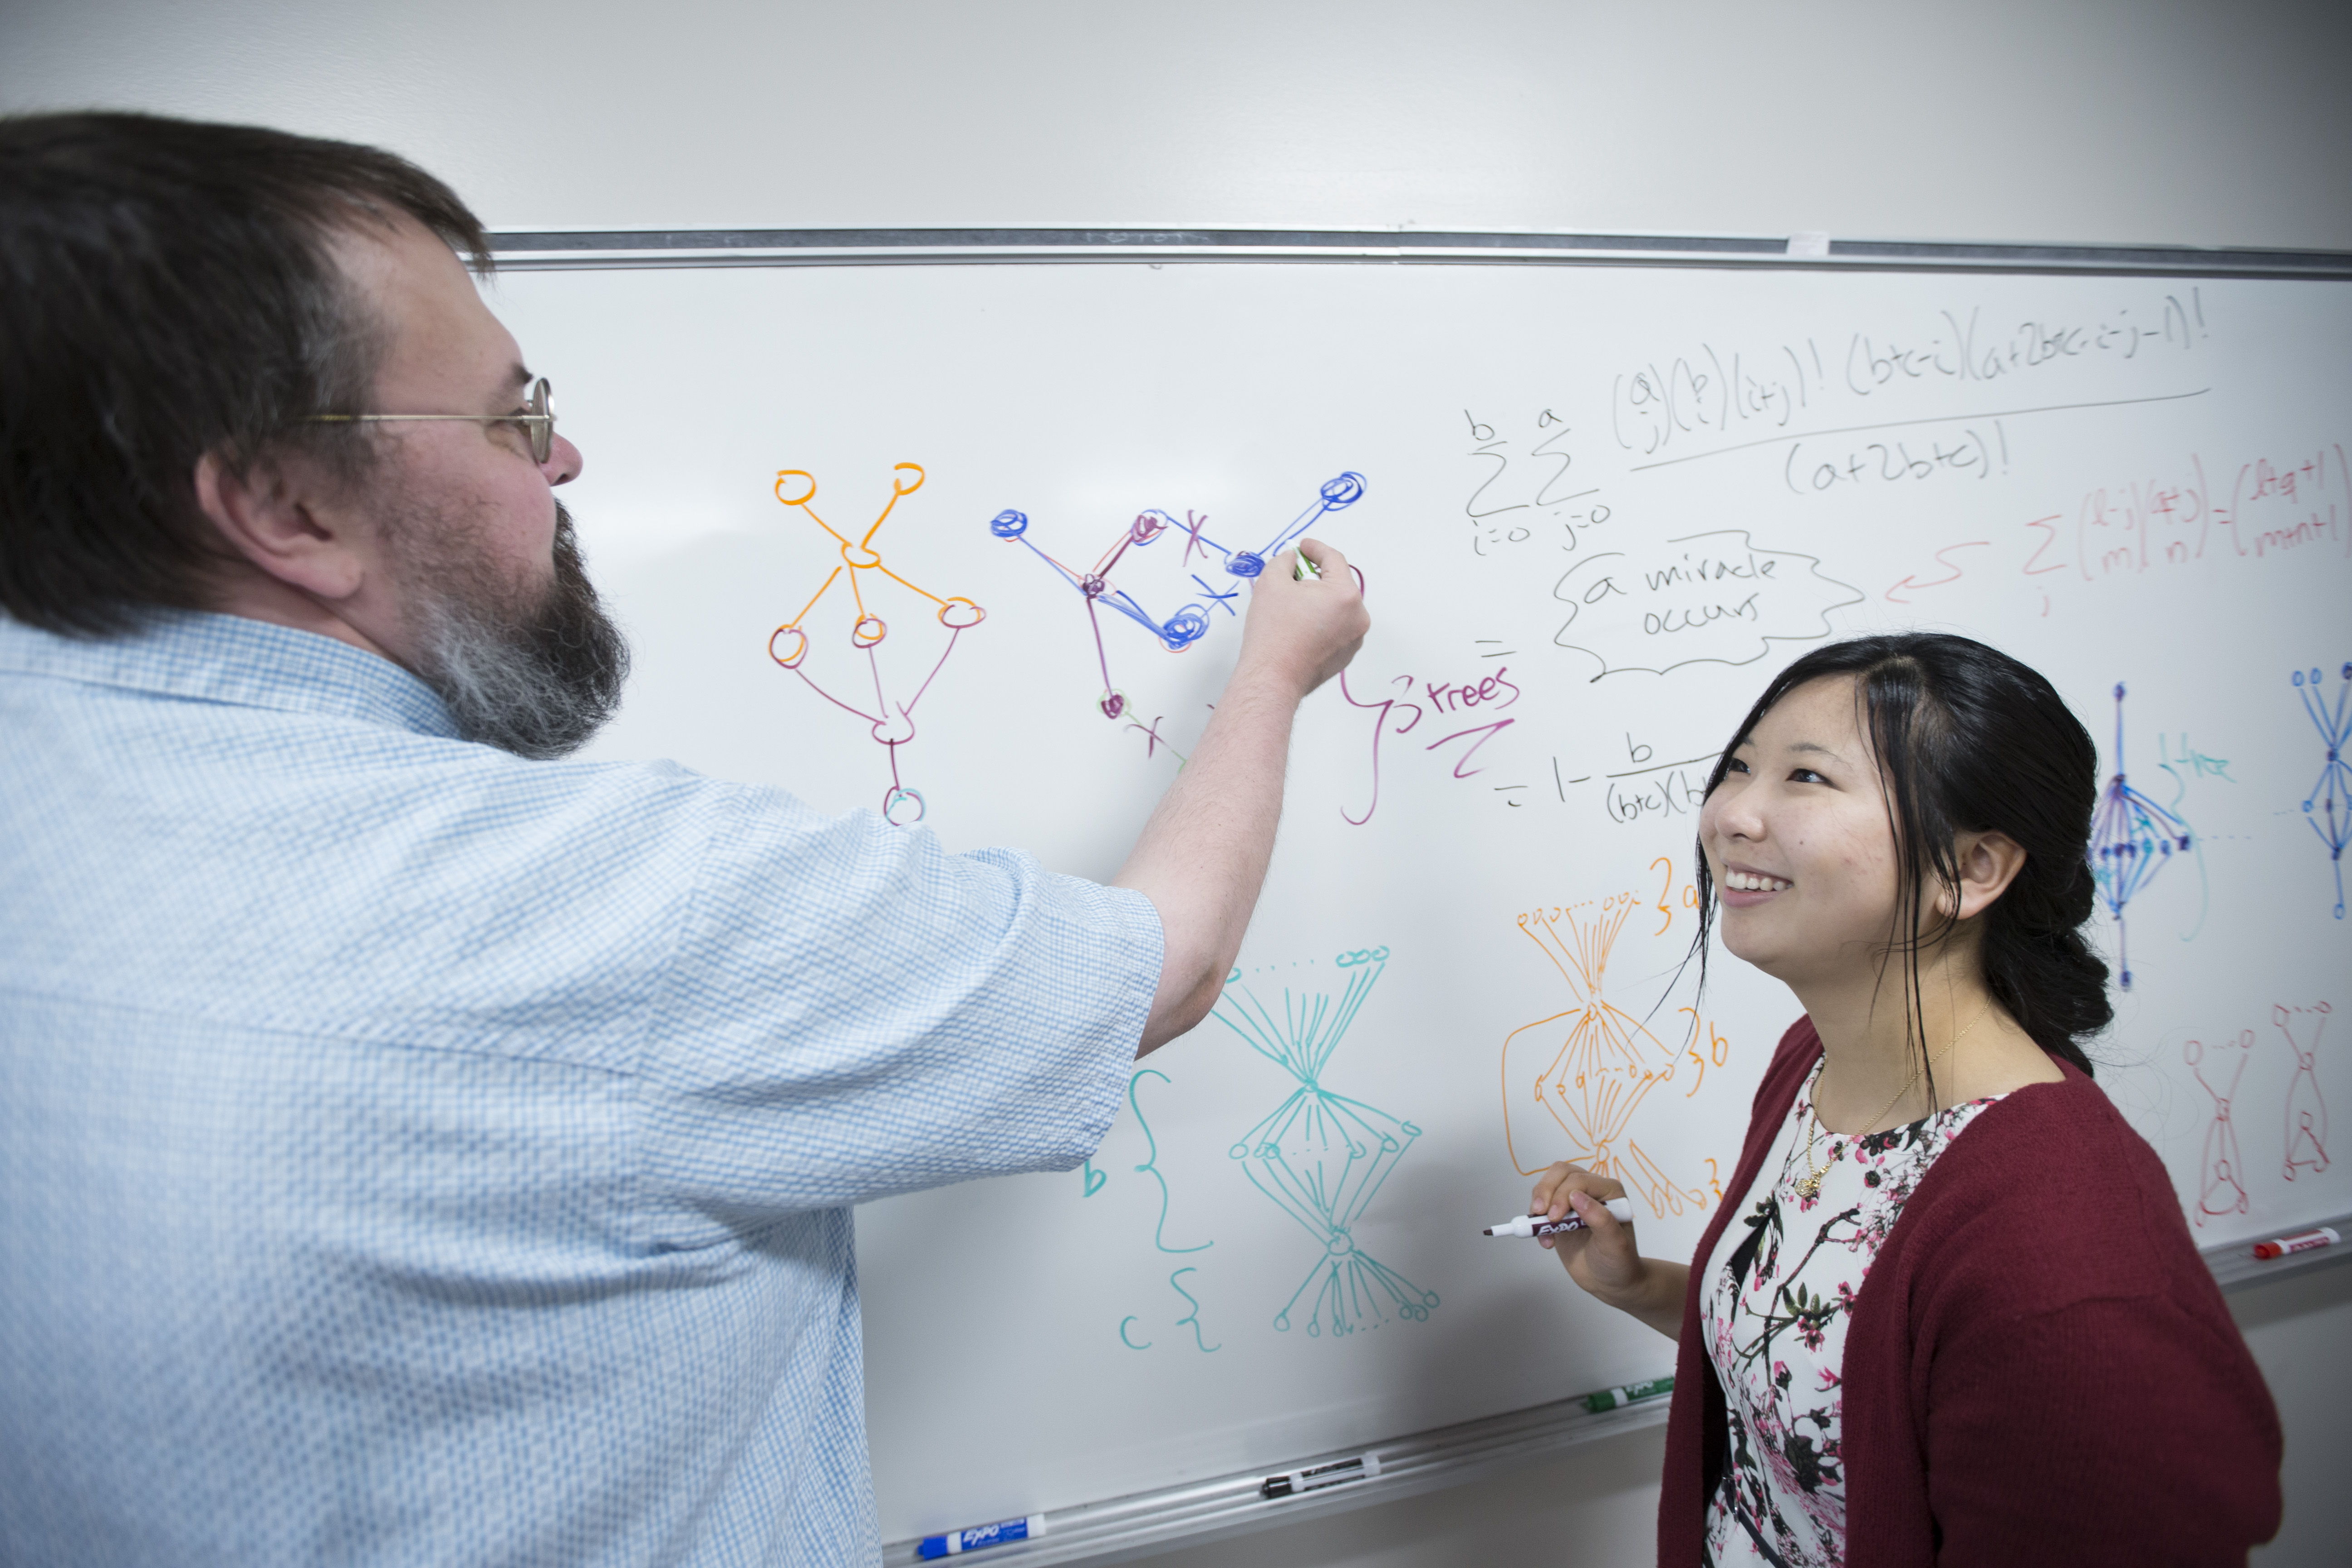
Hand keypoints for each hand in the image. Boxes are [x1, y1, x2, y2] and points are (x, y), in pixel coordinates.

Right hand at [1233, 539, 1366, 699]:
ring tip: (1292, 606)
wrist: (1272, 678)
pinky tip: (1299, 627)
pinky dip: (1321, 621)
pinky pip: (1336, 628)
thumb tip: (1291, 559)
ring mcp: (1355, 639)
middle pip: (1338, 584)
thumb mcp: (1271, 582)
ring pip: (1337, 608)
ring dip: (1318, 600)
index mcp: (1345, 595)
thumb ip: (1284, 561)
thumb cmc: (1273, 633)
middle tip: (1291, 576)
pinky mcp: (1346, 655)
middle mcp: (1358, 617)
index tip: (1302, 546)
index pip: (1334, 560)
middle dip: (1315, 577)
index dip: (1315, 549)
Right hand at [1530, 1162, 1646, 1306]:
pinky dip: (1535, 1221)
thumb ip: (1600, 1219)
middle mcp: (1591, 1191)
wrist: (1609, 1283)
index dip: (1563, 1195)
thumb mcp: (1615, 1244)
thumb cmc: (1619, 1263)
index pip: (1580, 1180)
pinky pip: (1541, 1206)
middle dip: (1546, 1191)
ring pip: (1548, 1185)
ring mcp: (1574, 1202)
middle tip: (1539, 1214)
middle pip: (1561, 1173)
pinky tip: (1547, 1242)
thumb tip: (1577, 1197)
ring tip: (1542, 1231)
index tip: (1555, 1218)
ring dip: (1539, 1205)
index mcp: (1609, 1191)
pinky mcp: (1560, 1215)